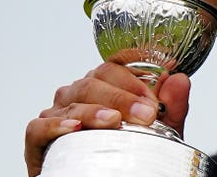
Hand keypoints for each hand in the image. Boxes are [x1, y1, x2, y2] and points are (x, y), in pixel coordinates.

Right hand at [24, 63, 189, 176]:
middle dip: (124, 95)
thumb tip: (179, 79)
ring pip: (74, 100)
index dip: (137, 68)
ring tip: (115, 121)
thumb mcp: (159, 131)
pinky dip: (56, 126)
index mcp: (106, 84)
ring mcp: (57, 113)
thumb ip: (171, 106)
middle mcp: (80, 93)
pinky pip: (39, 126)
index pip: (117, 63)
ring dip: (96, 110)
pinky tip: (74, 128)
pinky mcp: (38, 138)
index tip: (160, 80)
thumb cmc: (130, 153)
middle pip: (97, 79)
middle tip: (146, 113)